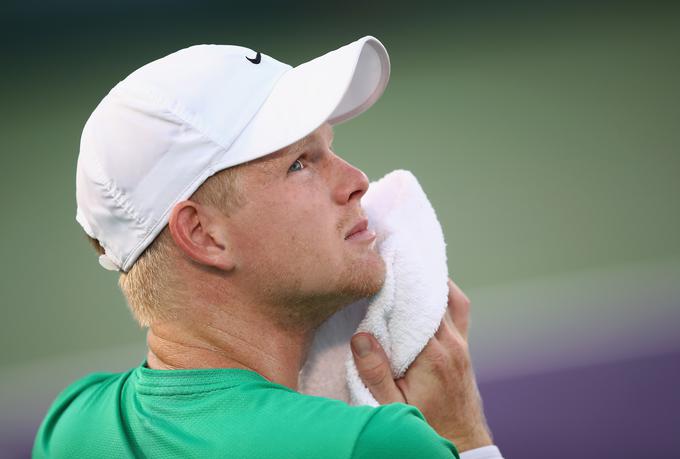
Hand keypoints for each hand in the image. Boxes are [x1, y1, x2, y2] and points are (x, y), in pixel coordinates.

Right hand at [350, 278, 492, 451]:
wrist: (461, 442)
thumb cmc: (424, 424)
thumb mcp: (391, 405)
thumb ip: (375, 372)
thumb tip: (360, 337)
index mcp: (431, 355)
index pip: (415, 306)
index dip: (398, 284)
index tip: (381, 265)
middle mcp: (450, 344)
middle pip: (432, 296)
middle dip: (411, 277)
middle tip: (390, 259)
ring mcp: (460, 344)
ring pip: (448, 299)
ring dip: (428, 283)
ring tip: (406, 268)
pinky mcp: (463, 348)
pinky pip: (459, 310)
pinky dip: (445, 295)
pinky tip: (429, 289)